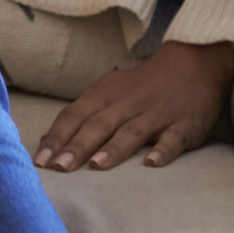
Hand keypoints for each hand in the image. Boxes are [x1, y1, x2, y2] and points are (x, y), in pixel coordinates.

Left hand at [34, 39, 233, 171]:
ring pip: (131, 132)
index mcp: (105, 94)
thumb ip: (81, 117)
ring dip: (113, 149)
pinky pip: (173, 139)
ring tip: (96, 166)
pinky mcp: (184, 125)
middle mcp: (127, 103)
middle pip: (98, 126)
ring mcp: (157, 114)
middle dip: (77, 147)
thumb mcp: (107, 93)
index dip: (57, 137)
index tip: (40, 160)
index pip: (74, 116)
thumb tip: (47, 142)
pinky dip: (162, 151)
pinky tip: (151, 164)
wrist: (192, 64)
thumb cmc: (141, 86)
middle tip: (59, 168)